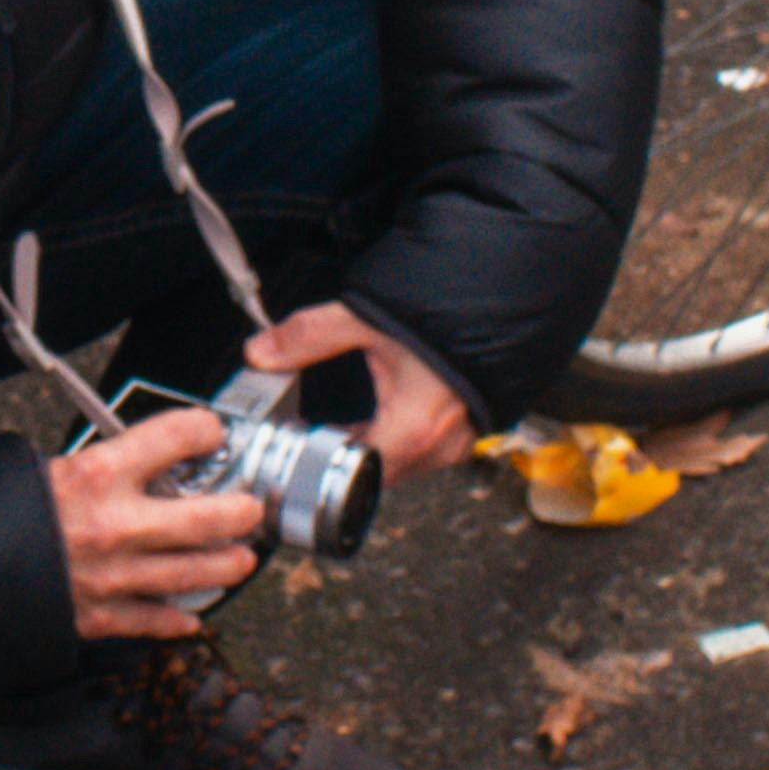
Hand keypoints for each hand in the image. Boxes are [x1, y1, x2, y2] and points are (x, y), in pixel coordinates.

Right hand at [47, 405, 263, 641]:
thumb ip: (96, 469)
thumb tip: (135, 465)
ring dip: (225, 567)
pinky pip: (153, 620)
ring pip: (192, 574)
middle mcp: (114, 525)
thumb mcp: (45, 468)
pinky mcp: (100, 616)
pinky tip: (191, 617)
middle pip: (204, 517)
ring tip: (240, 560)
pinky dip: (176, 619)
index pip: (172, 438)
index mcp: (95, 475)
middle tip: (250, 509)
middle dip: (239, 512)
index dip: (202, 429)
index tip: (212, 431)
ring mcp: (112, 576)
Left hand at [245, 302, 473, 481]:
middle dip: (346, 460)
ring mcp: (461, 441)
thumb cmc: (448, 310)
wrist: (506, 291)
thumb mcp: (366, 318)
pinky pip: (427, 449)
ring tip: (346, 429)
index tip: (302, 450)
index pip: (355, 478)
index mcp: (414, 430)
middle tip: (317, 437)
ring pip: (403, 464)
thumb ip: (309, 336)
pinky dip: (402, 437)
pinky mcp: (471, 429)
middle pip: (377, 475)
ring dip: (375, 450)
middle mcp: (442, 446)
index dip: (323, 467)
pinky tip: (389, 415)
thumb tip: (262, 352)